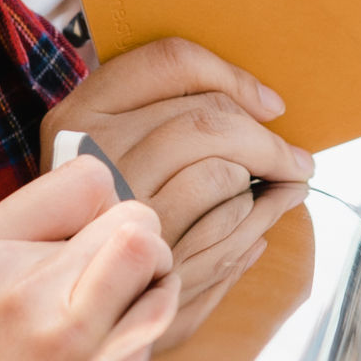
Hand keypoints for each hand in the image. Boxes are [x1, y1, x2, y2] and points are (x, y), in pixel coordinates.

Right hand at [39, 38, 314, 347]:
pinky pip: (224, 220)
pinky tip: (268, 217)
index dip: (233, 77)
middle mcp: (94, 155)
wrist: (62, 299)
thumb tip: (262, 105)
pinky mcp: (147, 254)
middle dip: (266, 139)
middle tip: (298, 157)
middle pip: (206, 119)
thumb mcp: (104, 152)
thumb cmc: (95, 218)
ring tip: (288, 182)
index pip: (171, 62)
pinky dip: (257, 214)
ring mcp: (118, 207)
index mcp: (80, 115)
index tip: (270, 104)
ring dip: (265, 175)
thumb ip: (158, 116)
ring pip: (221, 169)